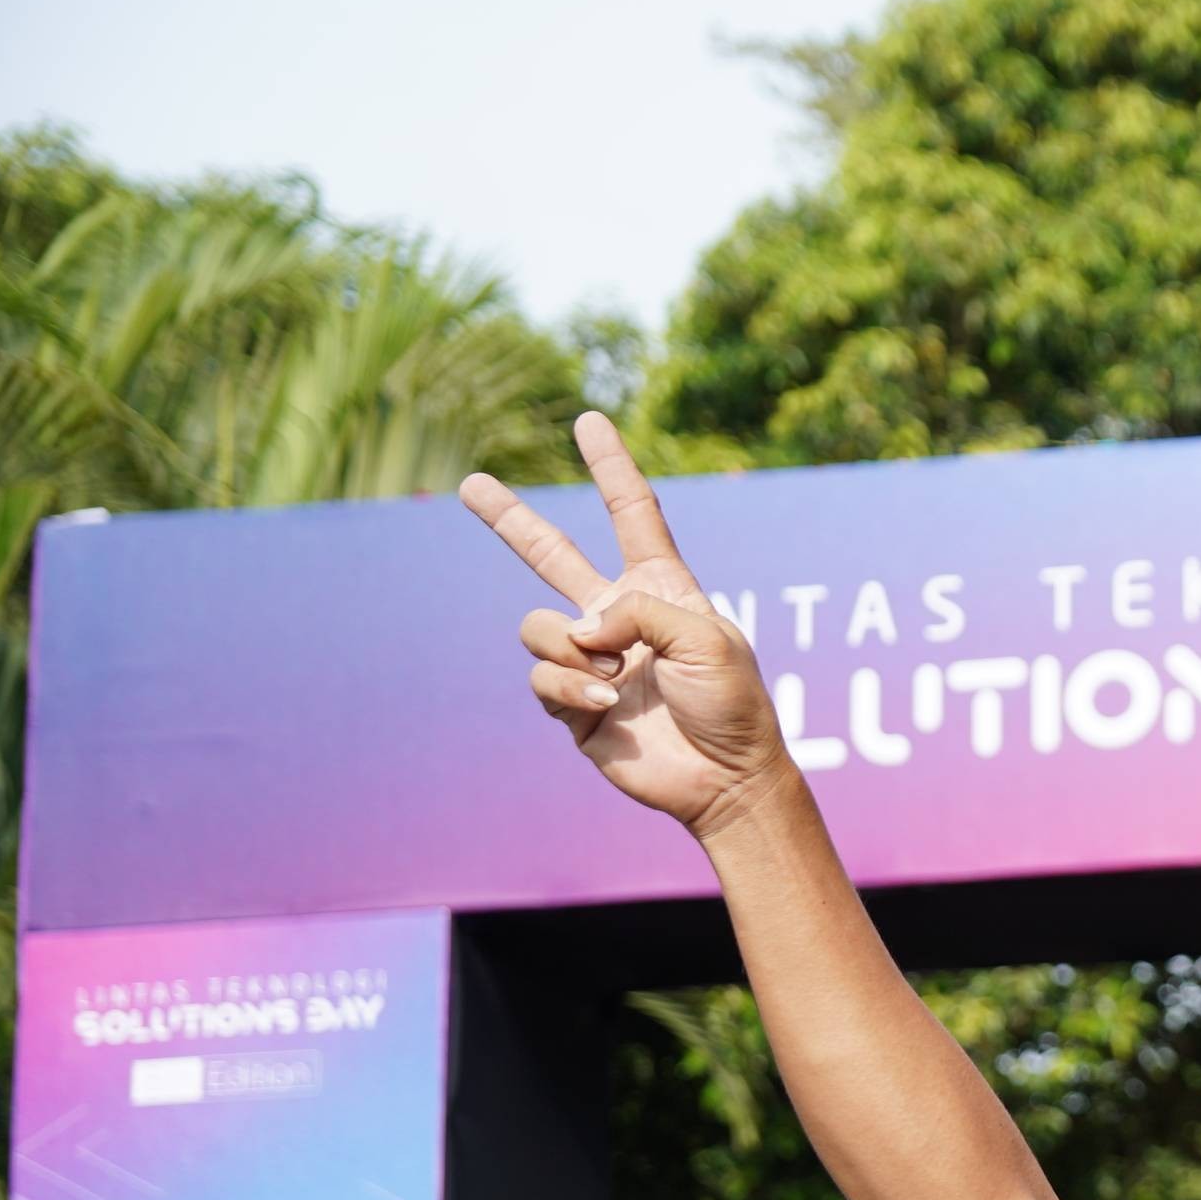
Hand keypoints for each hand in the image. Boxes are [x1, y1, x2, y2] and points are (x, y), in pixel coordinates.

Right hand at [461, 413, 791, 835]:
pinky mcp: (572, 702)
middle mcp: (620, 618)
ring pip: (538, 626)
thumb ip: (639, 610)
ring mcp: (592, 659)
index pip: (633, 515)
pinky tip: (605, 702)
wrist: (724, 778)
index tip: (589, 421)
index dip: (611, 468)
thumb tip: (581, 627)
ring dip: (572, 647)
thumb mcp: (704, 638)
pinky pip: (542, 674)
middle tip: (468, 484)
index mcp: (662, 589)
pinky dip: (570, 683)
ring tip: (615, 674)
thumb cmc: (732, 704)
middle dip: (509, 521)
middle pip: (551, 556)